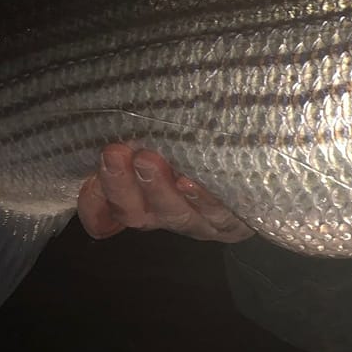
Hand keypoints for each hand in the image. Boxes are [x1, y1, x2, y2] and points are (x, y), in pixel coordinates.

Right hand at [77, 143, 252, 242]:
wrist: (261, 167)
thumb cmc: (201, 147)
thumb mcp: (163, 141)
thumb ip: (132, 142)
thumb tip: (104, 128)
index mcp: (144, 202)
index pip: (106, 212)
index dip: (93, 202)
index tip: (91, 173)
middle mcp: (168, 216)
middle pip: (136, 214)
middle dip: (121, 185)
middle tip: (113, 153)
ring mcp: (201, 222)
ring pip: (175, 215)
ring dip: (159, 190)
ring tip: (148, 160)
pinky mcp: (236, 222)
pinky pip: (218, 214)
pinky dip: (203, 198)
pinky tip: (192, 181)